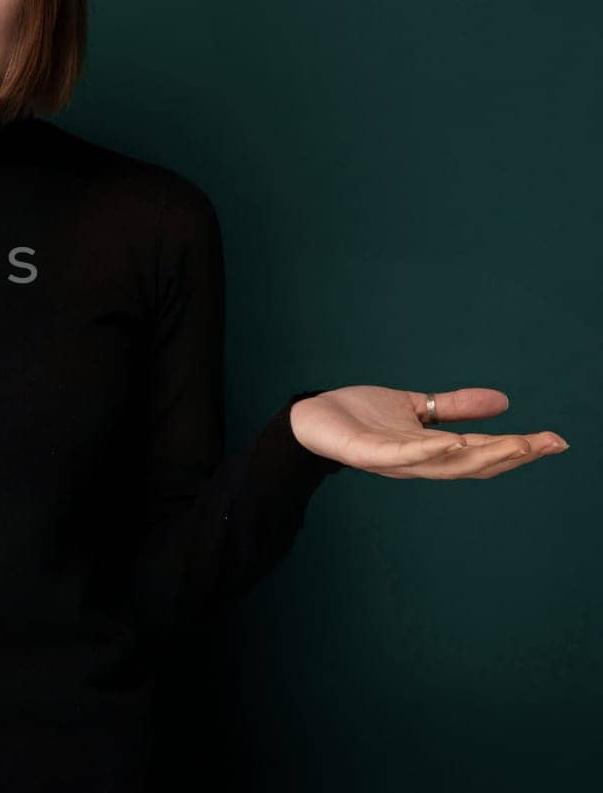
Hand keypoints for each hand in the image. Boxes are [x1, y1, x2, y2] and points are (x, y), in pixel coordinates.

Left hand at [289, 385, 568, 479]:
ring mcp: (394, 461)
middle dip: (512, 454)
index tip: (555, 442)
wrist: (311, 418)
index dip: (519, 450)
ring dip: (482, 455)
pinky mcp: (369, 454)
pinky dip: (428, 451)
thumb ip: (455, 408)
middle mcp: (418, 462)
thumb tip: (504, 402)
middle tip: (548, 444)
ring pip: (446, 464)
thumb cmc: (359, 416)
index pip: (482, 454)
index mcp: (431, 452)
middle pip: (473, 464)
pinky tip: (452, 443)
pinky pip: (403, 455)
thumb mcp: (416, 407)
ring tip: (517, 445)